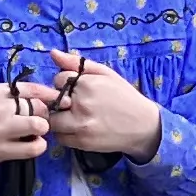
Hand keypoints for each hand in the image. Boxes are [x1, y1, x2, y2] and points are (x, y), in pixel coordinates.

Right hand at [0, 80, 53, 171]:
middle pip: (37, 107)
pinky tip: (34, 144)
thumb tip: (43, 95)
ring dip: (42, 129)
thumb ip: (12, 94)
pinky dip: (39, 146)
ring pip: (38, 125)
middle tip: (39, 119)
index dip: (50, 94)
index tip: (60, 99)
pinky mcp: (1, 150)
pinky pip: (33, 148)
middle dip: (44, 114)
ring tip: (36, 131)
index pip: (32, 89)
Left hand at [44, 51, 163, 160]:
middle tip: (72, 104)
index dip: (64, 84)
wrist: (143, 125)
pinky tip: (77, 128)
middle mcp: (81, 104)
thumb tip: (53, 53)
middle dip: (58, 101)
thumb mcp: (105, 74)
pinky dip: (65, 133)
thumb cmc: (123, 96)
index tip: (75, 89)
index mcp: (87, 84)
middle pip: (52, 100)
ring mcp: (80, 125)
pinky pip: (60, 137)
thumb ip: (77, 63)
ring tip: (72, 117)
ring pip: (52, 120)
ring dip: (58, 118)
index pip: (58, 79)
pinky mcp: (82, 142)